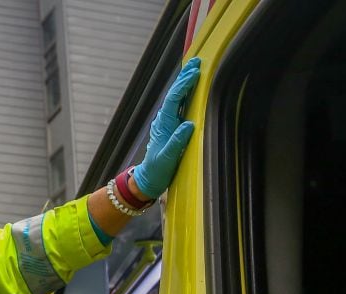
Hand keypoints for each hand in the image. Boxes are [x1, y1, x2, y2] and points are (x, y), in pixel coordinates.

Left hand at [132, 56, 200, 198]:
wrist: (149, 179)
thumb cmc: (157, 170)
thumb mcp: (167, 158)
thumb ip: (177, 142)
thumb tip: (189, 125)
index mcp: (163, 125)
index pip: (173, 100)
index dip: (183, 85)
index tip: (194, 73)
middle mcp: (165, 121)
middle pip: (175, 95)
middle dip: (185, 78)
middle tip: (196, 61)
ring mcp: (168, 124)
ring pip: (177, 99)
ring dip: (186, 83)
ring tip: (195, 68)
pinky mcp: (172, 128)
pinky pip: (180, 107)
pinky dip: (186, 95)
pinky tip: (192, 89)